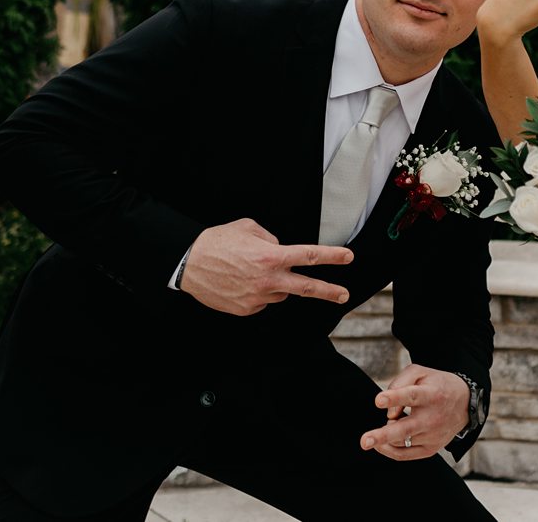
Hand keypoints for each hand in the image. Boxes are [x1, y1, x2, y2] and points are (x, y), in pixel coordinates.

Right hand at [179, 218, 352, 315]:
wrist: (188, 264)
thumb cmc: (218, 242)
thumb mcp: (248, 228)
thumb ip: (271, 239)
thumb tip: (280, 249)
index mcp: (271, 256)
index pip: (308, 256)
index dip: (331, 256)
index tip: (348, 257)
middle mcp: (268, 280)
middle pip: (305, 287)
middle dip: (328, 291)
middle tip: (343, 294)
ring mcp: (257, 298)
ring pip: (278, 291)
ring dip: (273, 283)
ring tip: (249, 272)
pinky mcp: (246, 310)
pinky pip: (261, 300)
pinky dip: (257, 292)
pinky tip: (240, 282)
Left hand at [358, 365, 468, 460]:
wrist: (465, 404)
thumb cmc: (436, 385)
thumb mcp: (420, 372)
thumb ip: (400, 383)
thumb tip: (388, 412)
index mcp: (432, 394)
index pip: (412, 395)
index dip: (395, 398)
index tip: (378, 400)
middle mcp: (433, 417)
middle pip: (405, 428)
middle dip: (383, 435)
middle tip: (364, 441)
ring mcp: (432, 436)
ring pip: (400, 441)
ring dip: (386, 434)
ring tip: (391, 421)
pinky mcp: (430, 449)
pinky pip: (404, 455)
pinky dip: (388, 449)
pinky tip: (380, 443)